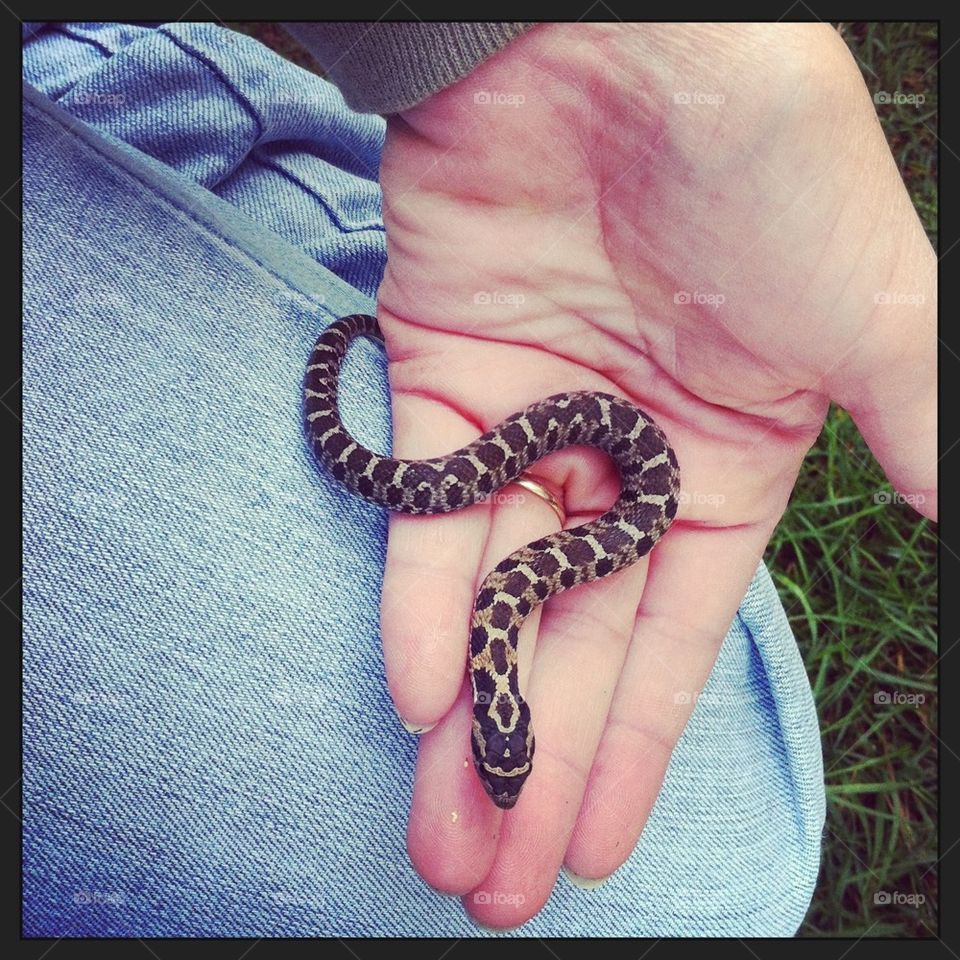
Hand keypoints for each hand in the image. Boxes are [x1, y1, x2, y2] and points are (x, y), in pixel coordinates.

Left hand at [372, 23, 935, 926]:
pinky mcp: (443, 372)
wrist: (623, 40)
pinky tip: (413, 698)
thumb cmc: (762, 167)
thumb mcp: (873, 315)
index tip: (597, 849)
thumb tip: (949, 512)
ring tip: (439, 834)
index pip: (669, 640)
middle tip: (495, 886)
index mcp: (724, 462)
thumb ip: (913, 426)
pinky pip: (426, 509)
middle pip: (568, 638)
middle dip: (536, 763)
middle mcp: (620, 454)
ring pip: (485, 593)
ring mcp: (528, 419)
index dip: (634, 745)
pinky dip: (414, 596)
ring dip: (464, 712)